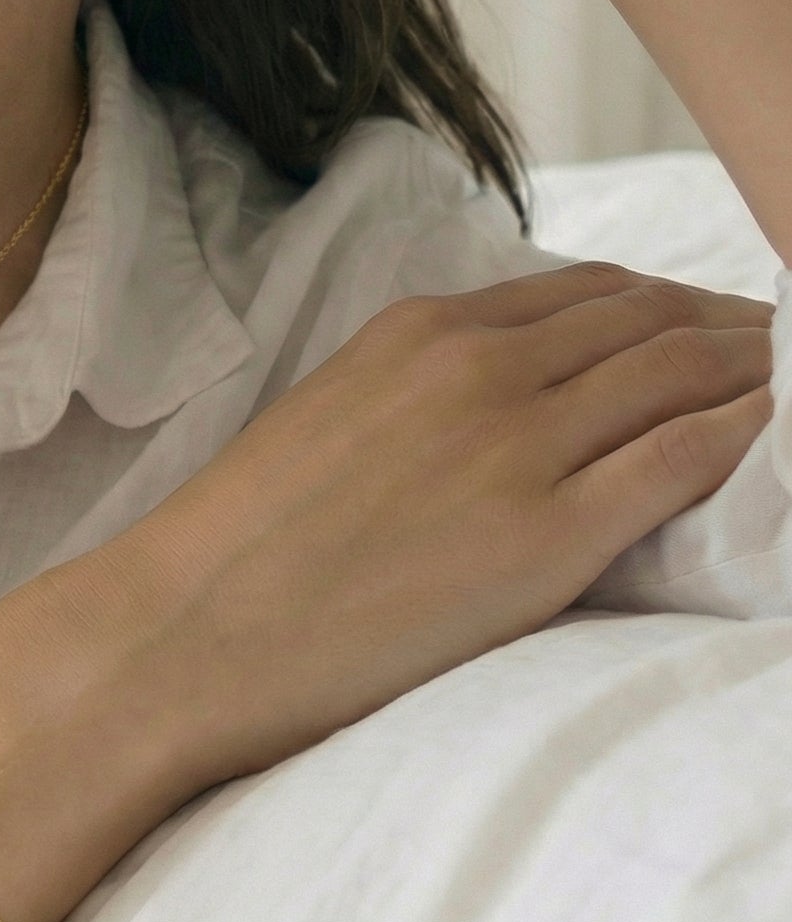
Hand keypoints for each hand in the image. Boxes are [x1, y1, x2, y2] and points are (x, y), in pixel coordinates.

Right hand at [106, 262, 774, 790]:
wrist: (190, 627)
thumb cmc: (239, 543)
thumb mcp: (326, 417)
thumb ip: (418, 389)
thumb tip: (501, 400)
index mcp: (421, 332)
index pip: (587, 294)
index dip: (667, 305)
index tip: (706, 327)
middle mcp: (480, 368)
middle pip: (652, 323)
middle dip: (732, 329)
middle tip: (784, 346)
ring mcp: (519, 447)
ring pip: (686, 377)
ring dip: (757, 373)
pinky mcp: (549, 535)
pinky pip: (686, 460)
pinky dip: (749, 437)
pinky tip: (777, 439)